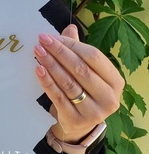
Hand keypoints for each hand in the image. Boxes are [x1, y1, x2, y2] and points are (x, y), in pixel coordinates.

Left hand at [34, 24, 122, 143]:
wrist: (79, 125)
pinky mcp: (76, 120)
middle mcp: (109, 97)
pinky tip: (38, 70)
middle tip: (42, 40)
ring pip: (69, 83)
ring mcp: (94, 111)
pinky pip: (58, 97)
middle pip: (80, 69)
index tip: (52, 36)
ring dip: (51, 64)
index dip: (72, 45)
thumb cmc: (85, 93)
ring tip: (38, 52)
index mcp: (115, 81)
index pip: (93, 57)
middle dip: (59, 52)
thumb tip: (70, 28)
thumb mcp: (86, 72)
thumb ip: (79, 51)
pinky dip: (47, 82)